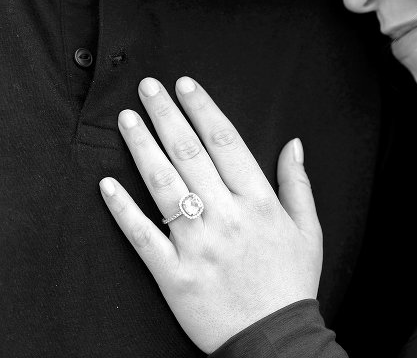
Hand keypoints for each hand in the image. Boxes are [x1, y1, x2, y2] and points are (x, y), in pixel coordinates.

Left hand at [99, 77, 322, 352]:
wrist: (274, 338)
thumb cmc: (290, 281)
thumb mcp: (308, 230)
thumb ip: (298, 183)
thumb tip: (294, 143)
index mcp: (258, 202)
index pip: (225, 142)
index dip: (202, 109)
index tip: (184, 85)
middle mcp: (225, 216)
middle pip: (189, 154)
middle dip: (165, 115)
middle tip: (147, 87)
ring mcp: (196, 244)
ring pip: (162, 185)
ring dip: (141, 148)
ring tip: (126, 119)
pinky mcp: (173, 273)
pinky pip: (143, 235)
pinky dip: (123, 209)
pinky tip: (107, 184)